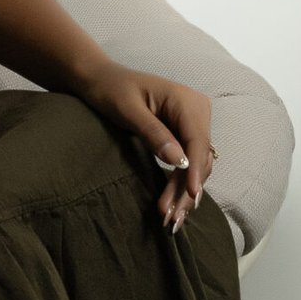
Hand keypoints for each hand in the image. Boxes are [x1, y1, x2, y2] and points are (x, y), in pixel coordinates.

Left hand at [74, 61, 214, 231]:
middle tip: (171, 217)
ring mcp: (193, 123)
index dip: (195, 169)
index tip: (191, 193)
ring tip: (171, 218)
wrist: (101, 80)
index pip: (197, 140)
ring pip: (196, 164)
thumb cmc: (111, 89)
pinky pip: (188, 161)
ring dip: (184, 191)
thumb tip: (178, 161)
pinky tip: (173, 204)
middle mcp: (196, 110)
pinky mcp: (184, 134)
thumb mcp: (128, 110)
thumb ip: (153, 133)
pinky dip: (180, 183)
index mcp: (185, 100)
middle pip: (199, 157)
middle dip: (187, 188)